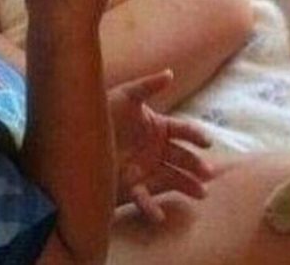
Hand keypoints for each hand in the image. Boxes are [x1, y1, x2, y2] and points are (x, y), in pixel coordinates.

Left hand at [110, 70, 214, 222]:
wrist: (79, 130)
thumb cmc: (106, 109)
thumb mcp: (127, 95)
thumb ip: (148, 85)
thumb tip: (170, 72)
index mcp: (159, 126)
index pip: (183, 130)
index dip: (196, 136)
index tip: (208, 142)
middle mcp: (156, 148)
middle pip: (182, 156)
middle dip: (197, 165)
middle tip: (210, 174)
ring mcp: (146, 167)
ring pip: (172, 177)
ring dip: (186, 185)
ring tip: (202, 194)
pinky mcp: (131, 184)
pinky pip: (144, 197)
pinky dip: (152, 207)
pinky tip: (161, 217)